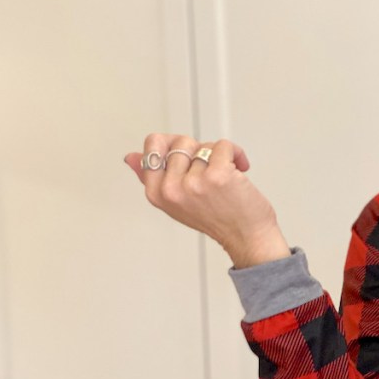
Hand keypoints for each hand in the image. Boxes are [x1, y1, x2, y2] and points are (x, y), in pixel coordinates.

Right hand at [125, 135, 290, 267]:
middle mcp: (171, 189)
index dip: (174, 144)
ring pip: (204, 144)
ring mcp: (193, 183)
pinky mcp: (217, 176)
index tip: (189, 157)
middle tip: (209, 170)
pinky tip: (241, 169)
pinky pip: (224, 146)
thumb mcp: (176, 203)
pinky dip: (237, 154)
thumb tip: (130, 157)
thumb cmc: (217, 220)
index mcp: (156, 193)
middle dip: (199, 150)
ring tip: (226, 175)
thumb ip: (153, 178)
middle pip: (181, 141)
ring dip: (220, 156)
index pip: (152, 146)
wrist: (248, 237)